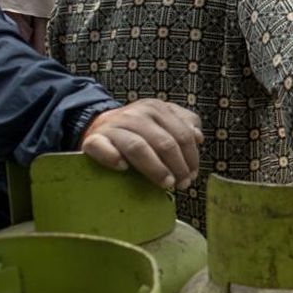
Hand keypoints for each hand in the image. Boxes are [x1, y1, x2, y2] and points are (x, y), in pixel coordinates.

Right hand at [81, 99, 202, 190]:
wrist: (99, 126)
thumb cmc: (139, 129)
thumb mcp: (164, 121)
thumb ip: (184, 125)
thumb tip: (198, 137)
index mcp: (157, 108)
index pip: (182, 135)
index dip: (191, 158)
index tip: (192, 176)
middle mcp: (136, 114)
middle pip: (164, 143)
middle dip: (177, 167)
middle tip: (182, 184)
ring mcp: (114, 126)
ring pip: (139, 147)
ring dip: (155, 168)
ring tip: (166, 184)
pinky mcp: (93, 139)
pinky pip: (102, 148)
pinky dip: (113, 158)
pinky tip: (123, 168)